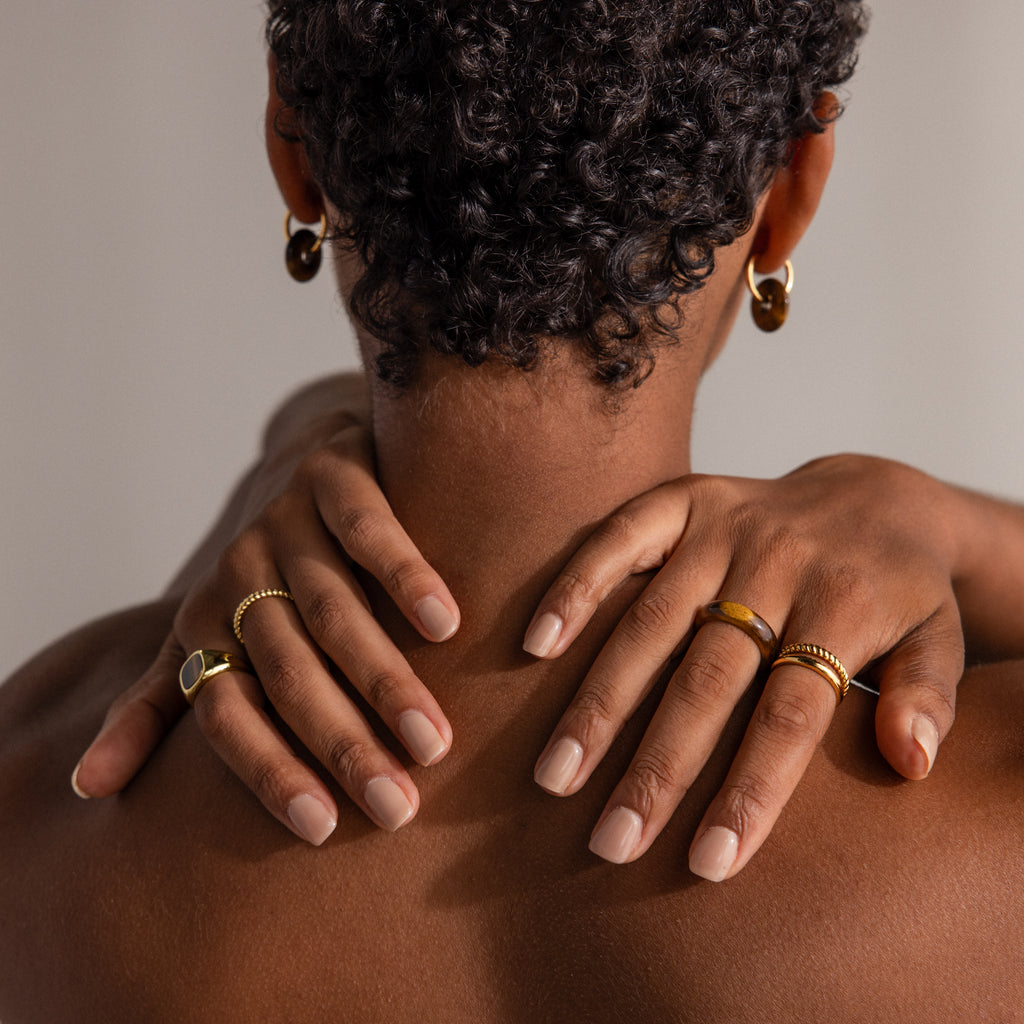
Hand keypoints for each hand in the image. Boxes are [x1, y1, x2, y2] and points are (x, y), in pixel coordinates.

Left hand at [72, 419, 459, 843]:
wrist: (308, 458)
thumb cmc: (267, 573)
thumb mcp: (203, 633)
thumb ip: (156, 703)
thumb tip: (86, 788)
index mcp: (206, 624)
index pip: (226, 711)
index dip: (268, 770)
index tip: (324, 830)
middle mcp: (238, 574)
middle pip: (287, 671)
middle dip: (340, 743)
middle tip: (397, 807)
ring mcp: (285, 522)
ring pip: (332, 611)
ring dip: (382, 680)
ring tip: (434, 741)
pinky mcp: (335, 475)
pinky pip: (368, 532)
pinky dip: (404, 577)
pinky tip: (446, 625)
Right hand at [526, 454, 964, 878]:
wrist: (872, 495)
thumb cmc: (898, 588)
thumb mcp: (941, 638)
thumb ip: (928, 696)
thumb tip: (910, 762)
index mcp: (846, 603)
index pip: (792, 712)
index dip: (750, 787)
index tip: (708, 863)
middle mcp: (778, 562)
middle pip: (709, 677)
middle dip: (657, 765)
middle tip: (611, 841)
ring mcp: (724, 527)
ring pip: (651, 623)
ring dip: (600, 701)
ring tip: (557, 775)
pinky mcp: (683, 500)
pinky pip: (618, 540)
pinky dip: (576, 590)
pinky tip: (537, 646)